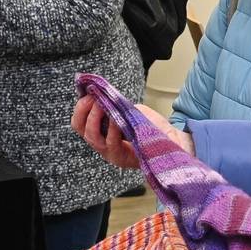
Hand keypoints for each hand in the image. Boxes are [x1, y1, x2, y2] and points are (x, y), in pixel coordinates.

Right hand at [71, 97, 193, 168]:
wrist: (170, 140)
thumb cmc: (149, 125)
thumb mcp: (127, 111)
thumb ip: (114, 104)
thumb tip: (101, 91)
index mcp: (101, 133)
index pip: (79, 123)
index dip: (80, 108)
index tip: (88, 93)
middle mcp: (102, 145)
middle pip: (83, 130)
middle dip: (86, 110)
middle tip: (94, 98)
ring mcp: (110, 153)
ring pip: (93, 137)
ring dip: (96, 118)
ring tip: (102, 105)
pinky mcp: (121, 158)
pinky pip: (111, 143)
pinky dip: (112, 129)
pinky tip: (116, 119)